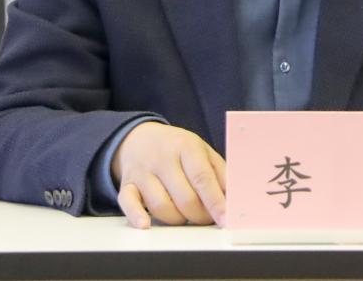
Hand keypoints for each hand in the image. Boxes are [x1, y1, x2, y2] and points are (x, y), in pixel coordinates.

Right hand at [111, 123, 226, 228]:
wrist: (139, 138)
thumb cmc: (177, 148)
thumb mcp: (203, 151)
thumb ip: (221, 173)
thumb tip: (236, 199)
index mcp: (186, 146)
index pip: (202, 178)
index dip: (215, 202)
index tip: (226, 219)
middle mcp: (162, 158)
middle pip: (183, 197)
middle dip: (199, 215)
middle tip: (206, 218)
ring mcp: (142, 171)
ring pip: (160, 205)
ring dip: (177, 219)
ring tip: (186, 215)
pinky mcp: (127, 184)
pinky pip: (127, 202)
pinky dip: (136, 216)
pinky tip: (145, 224)